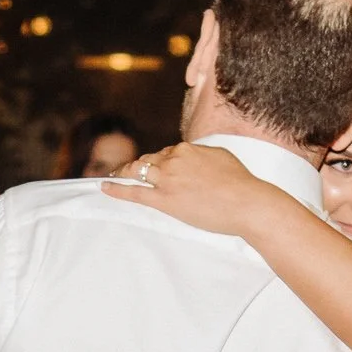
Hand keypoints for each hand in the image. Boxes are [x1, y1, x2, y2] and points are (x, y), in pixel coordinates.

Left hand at [100, 144, 268, 239]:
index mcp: (188, 149)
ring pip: (139, 172)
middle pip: (150, 160)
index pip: (168, 153)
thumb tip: (199, 159)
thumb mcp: (222, 158)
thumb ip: (204, 157)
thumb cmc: (241, 184)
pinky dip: (117, 188)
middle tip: (131, 171)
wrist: (246, 202)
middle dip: (141, 166)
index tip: (160, 168)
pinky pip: (134, 192)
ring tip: (114, 176)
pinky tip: (105, 186)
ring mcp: (167, 179)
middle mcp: (174, 159)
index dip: (162, 162)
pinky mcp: (164, 199)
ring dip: (126, 173)